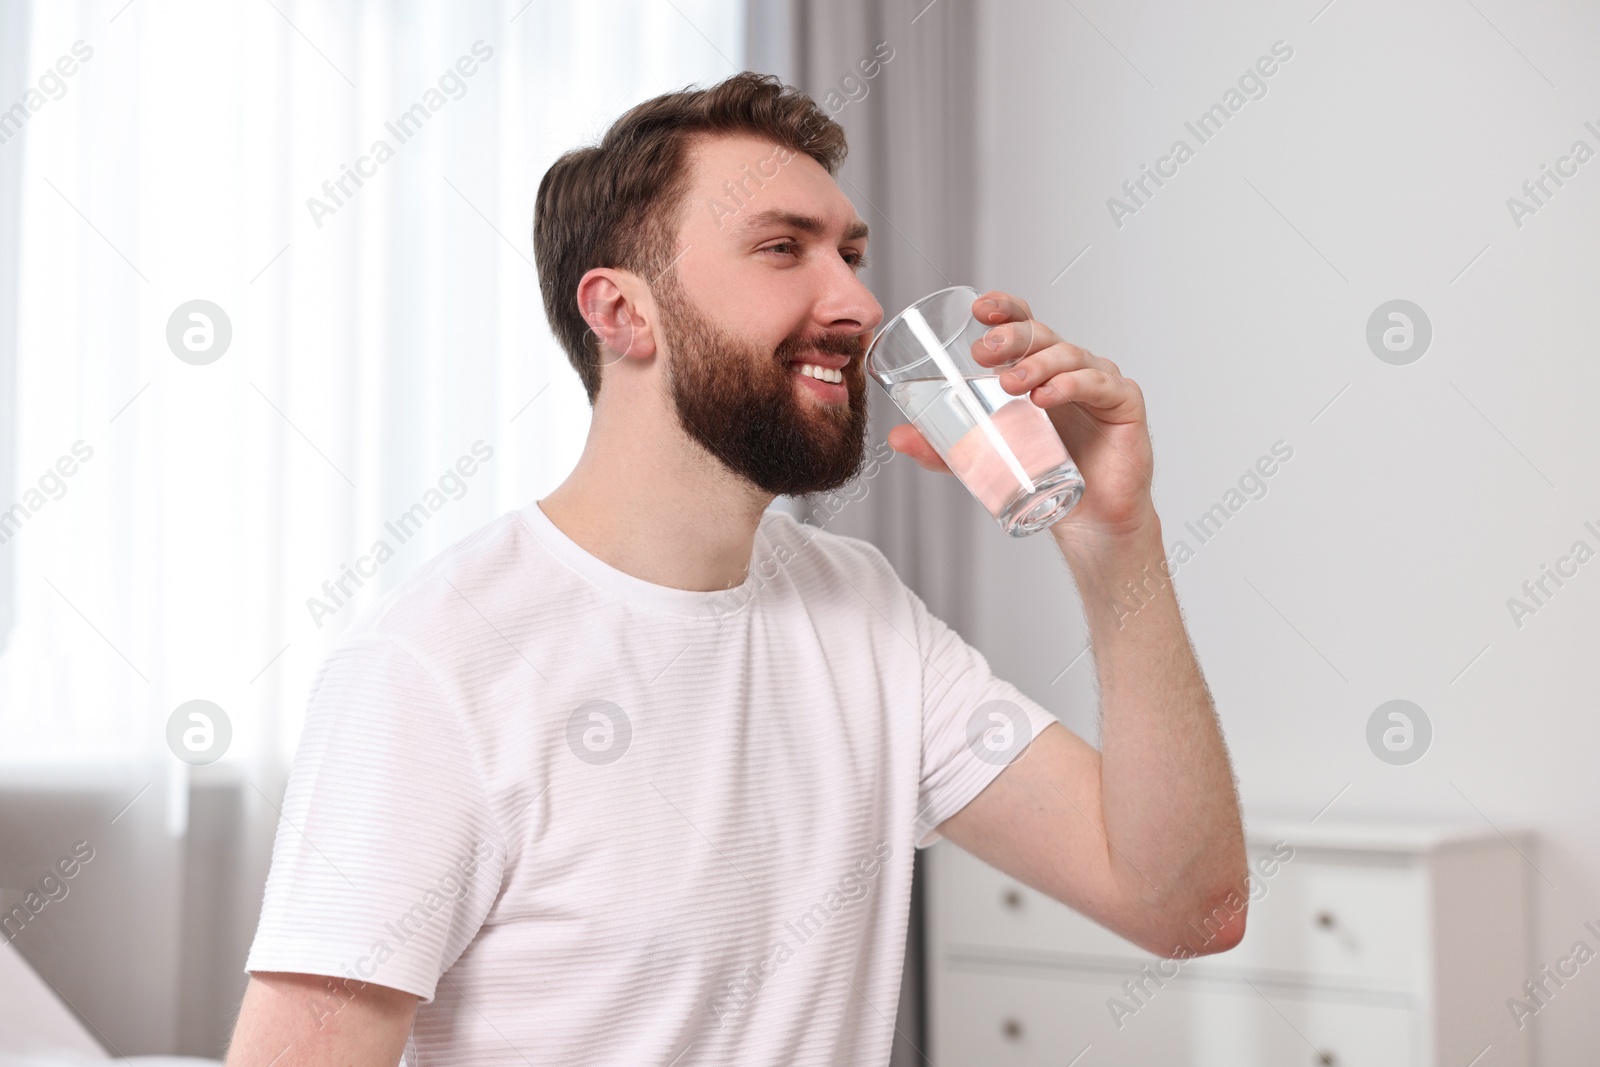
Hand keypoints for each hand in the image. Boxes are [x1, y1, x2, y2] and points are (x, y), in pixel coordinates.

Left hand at [885, 289, 1156, 541]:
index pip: (1023, 324)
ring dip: (1036, 364)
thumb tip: (897, 437)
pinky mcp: (1124, 404)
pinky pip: (1099, 384)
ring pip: (1068, 355)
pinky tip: (1048, 396)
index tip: (979, 309)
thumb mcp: (985, 458)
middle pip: (1041, 334)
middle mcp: (1068, 367)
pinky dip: (1072, 385)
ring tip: (1009, 384)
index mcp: (1037, 369)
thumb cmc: (1042, 475)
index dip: (1004, 309)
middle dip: (1011, 336)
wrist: (1088, 520)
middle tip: (984, 352)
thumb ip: (944, 448)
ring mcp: (1099, 381)